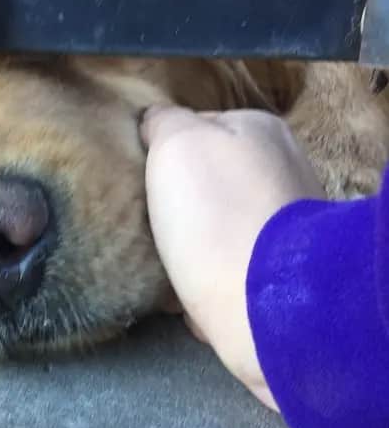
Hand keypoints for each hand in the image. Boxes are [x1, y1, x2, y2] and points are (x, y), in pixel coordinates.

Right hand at [141, 107, 324, 409]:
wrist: (265, 305)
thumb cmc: (216, 215)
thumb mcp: (177, 143)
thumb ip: (164, 122)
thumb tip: (156, 123)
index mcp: (261, 130)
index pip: (198, 128)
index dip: (163, 152)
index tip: (142, 179)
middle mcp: (282, 170)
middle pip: (210, 180)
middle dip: (181, 202)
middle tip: (148, 223)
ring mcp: (285, 226)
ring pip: (218, 227)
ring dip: (192, 245)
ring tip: (163, 261)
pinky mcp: (279, 275)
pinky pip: (229, 269)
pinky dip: (207, 280)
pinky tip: (187, 293)